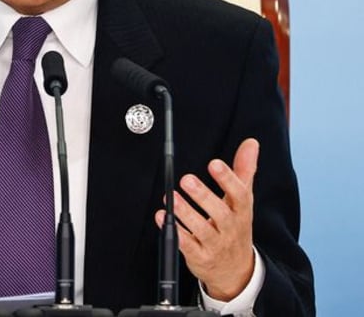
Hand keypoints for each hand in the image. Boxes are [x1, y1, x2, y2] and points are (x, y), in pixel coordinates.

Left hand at [155, 137, 257, 300]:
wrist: (236, 270)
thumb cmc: (235, 226)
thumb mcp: (243, 200)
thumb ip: (244, 170)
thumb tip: (251, 143)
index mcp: (241, 211)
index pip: (239, 194)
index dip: (227, 179)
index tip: (214, 163)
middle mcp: (230, 228)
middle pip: (220, 212)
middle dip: (203, 196)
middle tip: (186, 179)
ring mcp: (215, 244)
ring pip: (202, 230)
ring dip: (185, 213)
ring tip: (171, 197)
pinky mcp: (200, 257)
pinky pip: (188, 246)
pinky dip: (176, 233)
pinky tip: (162, 218)